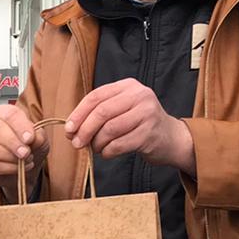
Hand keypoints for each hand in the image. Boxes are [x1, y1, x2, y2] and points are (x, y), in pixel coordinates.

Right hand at [0, 103, 43, 189]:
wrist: (22, 167)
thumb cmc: (28, 146)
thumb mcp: (39, 139)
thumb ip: (38, 136)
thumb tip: (32, 139)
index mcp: (3, 113)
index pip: (9, 115)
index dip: (20, 126)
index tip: (29, 138)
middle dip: (13, 143)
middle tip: (26, 153)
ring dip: (11, 157)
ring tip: (25, 160)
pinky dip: (8, 168)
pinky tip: (18, 168)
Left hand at [64, 80, 196, 174]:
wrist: (170, 137)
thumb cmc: (139, 124)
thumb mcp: (121, 109)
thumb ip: (98, 113)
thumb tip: (71, 128)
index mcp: (128, 86)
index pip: (96, 96)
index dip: (78, 114)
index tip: (68, 129)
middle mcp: (139, 96)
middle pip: (101, 112)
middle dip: (84, 130)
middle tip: (76, 143)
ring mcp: (147, 114)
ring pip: (109, 129)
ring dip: (97, 143)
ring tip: (96, 148)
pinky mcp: (149, 134)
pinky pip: (119, 144)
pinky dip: (107, 151)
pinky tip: (107, 153)